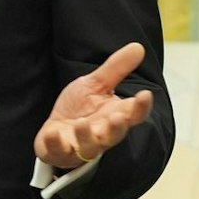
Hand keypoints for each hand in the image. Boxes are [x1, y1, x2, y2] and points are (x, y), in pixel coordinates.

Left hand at [33, 43, 154, 168]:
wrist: (55, 132)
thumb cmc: (81, 110)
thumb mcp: (97, 84)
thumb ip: (116, 68)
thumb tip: (138, 46)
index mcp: (115, 117)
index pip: (135, 115)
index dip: (141, 107)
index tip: (145, 94)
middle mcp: (102, 135)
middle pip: (115, 136)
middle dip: (116, 128)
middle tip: (117, 118)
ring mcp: (81, 146)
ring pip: (89, 147)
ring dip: (85, 136)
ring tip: (81, 123)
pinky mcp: (59, 152)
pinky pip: (59, 151)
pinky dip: (55, 144)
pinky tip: (53, 133)